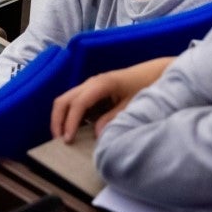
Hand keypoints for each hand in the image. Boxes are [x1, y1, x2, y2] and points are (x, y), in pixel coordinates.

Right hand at [50, 57, 173, 142]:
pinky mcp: (91, 90)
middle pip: (63, 100)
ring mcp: (89, 85)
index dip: (70, 122)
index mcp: (101, 84)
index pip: (78, 104)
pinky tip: (75, 128)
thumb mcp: (132, 105)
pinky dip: (69, 115)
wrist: (154, 72)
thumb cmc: (146, 86)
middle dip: (57, 121)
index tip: (68, 140)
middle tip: (58, 140)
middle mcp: (90, 82)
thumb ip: (113, 118)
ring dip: (61, 118)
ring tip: (63, 136)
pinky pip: (74, 101)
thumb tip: (97, 134)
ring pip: (65, 100)